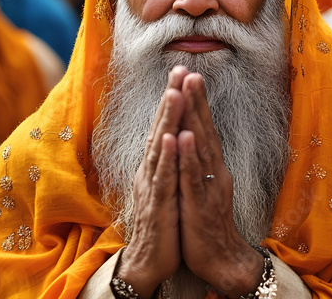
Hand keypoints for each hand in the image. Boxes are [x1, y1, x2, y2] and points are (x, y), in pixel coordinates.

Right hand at [118, 67, 188, 297]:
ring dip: (167, 121)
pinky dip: (167, 158)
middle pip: (160, 129)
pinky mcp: (157, 205)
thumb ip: (166, 161)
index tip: (181, 72)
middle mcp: (150, 171)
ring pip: (160, 148)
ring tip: (174, 94)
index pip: (164, 126)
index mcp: (155, 166)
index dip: (172, 100)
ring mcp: (152, 187)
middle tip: (178, 70)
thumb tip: (170, 135)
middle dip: (169, 99)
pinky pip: (162, 178)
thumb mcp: (165, 186)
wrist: (149, 261)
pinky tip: (173, 139)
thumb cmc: (161, 222)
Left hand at [178, 74, 262, 297]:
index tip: (189, 74)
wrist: (221, 260)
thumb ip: (198, 162)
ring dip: (193, 118)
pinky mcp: (200, 204)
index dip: (196, 101)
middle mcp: (213, 171)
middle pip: (204, 129)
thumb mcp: (202, 186)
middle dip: (196, 100)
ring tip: (187, 92)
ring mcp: (208, 186)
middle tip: (190, 71)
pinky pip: (193, 177)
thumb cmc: (207, 222)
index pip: (203, 128)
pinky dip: (188, 157)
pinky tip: (183, 138)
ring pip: (199, 147)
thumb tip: (192, 136)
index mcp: (211, 166)